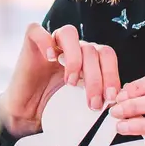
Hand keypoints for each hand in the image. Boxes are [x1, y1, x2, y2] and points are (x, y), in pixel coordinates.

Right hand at [0, 23, 119, 137]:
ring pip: (69, 33)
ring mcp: (51, 43)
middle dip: (96, 77)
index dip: (112, 74)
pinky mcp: (31, 43)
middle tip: (93, 102)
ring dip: (75, 58)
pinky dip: (45, 41)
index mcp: (88, 59)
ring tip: (71, 82)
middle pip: (91, 49)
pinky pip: (37, 31)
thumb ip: (98, 98)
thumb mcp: (81, 105)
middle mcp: (72, 48)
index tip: (111, 98)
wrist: (25, 115)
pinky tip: (50, 58)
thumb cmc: (52, 109)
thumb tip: (119, 103)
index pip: (107, 56)